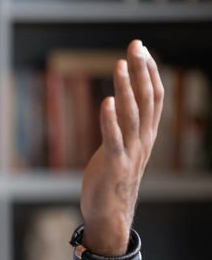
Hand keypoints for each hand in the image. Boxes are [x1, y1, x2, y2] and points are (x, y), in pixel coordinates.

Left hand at [79, 40, 162, 254]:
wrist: (110, 214)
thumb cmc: (113, 179)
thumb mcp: (124, 148)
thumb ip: (125, 127)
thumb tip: (119, 101)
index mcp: (146, 134)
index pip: (153, 96)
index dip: (149, 71)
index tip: (141, 48)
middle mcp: (142, 140)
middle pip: (146, 99)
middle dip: (141, 71)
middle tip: (135, 45)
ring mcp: (130, 152)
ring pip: (132, 114)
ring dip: (126, 88)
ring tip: (120, 64)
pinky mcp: (113, 164)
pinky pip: (113, 138)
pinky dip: (110, 120)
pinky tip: (106, 101)